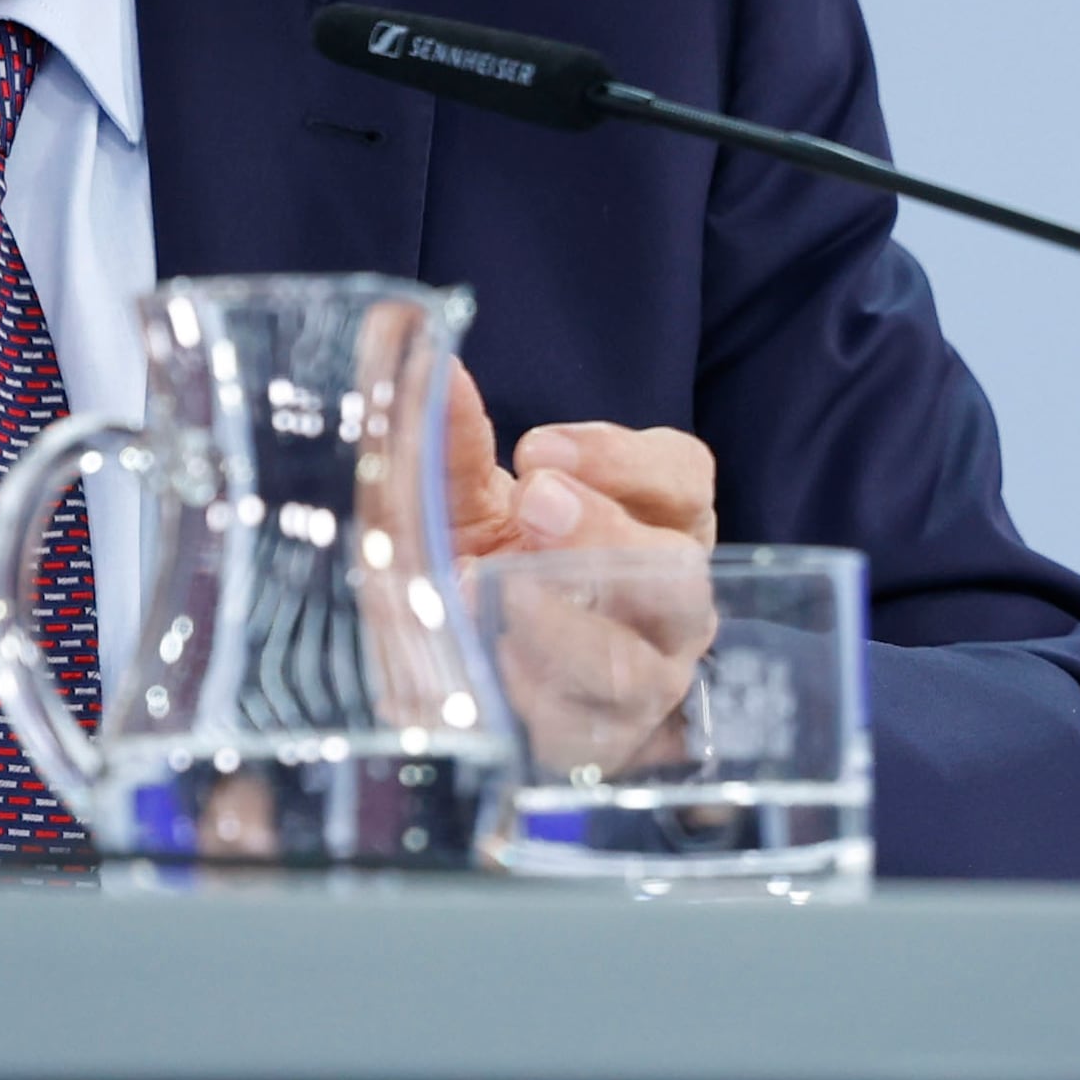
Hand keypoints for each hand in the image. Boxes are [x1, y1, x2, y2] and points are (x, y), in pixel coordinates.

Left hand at [441, 363, 721, 773]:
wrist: (463, 687)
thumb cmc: (476, 567)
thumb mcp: (453, 495)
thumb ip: (437, 425)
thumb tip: (398, 331)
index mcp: (654, 521)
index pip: (682, 477)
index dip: (619, 458)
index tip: (533, 448)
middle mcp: (667, 603)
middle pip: (676, 567)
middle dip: (603, 533)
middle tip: (533, 504)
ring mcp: (644, 683)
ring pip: (640, 661)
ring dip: (565, 625)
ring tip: (491, 593)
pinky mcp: (600, 748)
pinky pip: (584, 732)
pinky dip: (533, 699)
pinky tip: (485, 670)